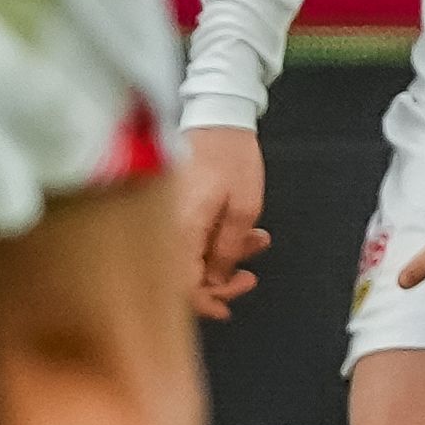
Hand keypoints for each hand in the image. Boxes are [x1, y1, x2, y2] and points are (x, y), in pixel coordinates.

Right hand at [175, 124, 271, 320]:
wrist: (218, 117)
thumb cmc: (231, 156)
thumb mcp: (243, 208)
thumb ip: (228, 249)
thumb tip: (219, 282)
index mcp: (179, 230)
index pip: (181, 286)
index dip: (204, 303)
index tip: (227, 307)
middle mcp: (167, 227)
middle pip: (185, 276)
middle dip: (222, 281)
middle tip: (249, 276)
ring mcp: (170, 218)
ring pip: (193, 256)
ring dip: (227, 257)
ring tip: (257, 241)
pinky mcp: (176, 210)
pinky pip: (193, 237)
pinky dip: (218, 240)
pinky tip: (242, 231)